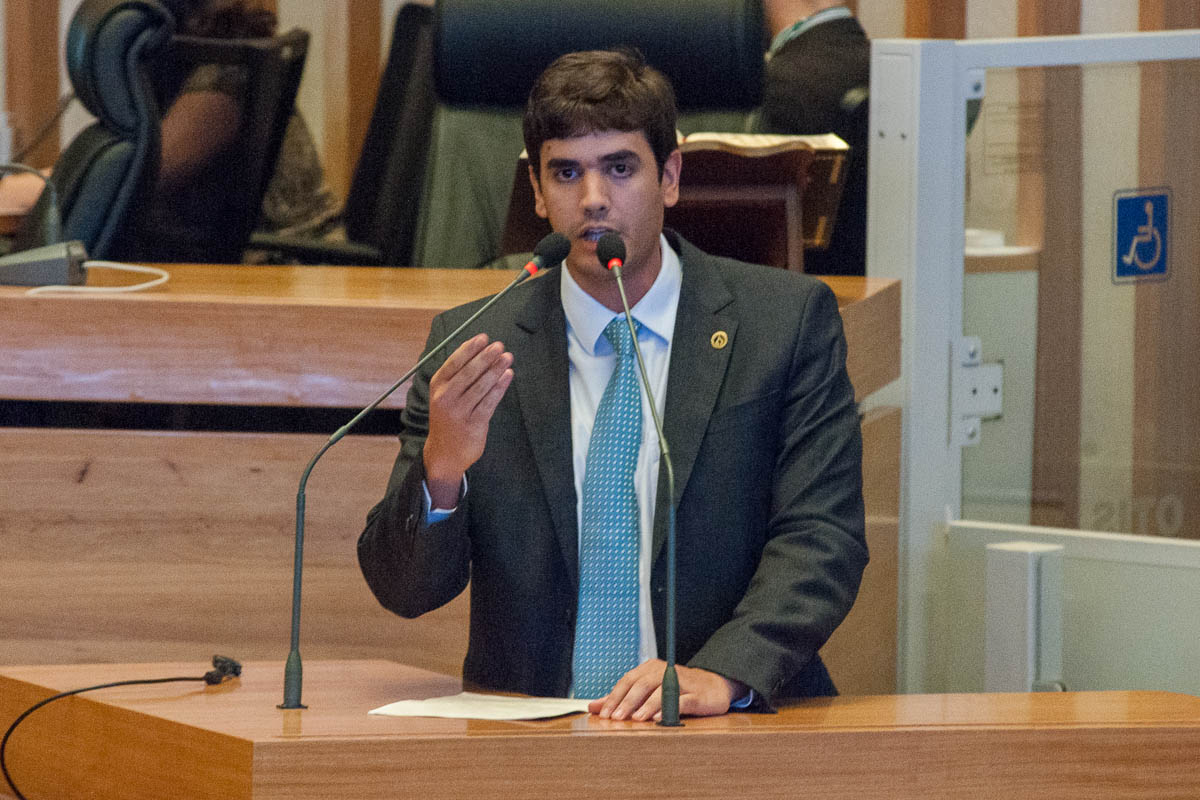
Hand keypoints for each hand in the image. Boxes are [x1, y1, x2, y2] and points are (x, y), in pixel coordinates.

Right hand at [422, 333, 513, 507]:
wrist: (444, 453)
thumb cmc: (448, 418)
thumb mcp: (444, 395)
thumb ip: (457, 376)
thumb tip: (479, 350)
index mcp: (437, 387)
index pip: (454, 363)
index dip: (469, 349)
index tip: (484, 337)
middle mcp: (446, 398)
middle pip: (469, 373)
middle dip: (486, 357)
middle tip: (500, 345)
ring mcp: (459, 412)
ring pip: (481, 386)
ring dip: (496, 369)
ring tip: (508, 357)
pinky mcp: (474, 424)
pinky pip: (490, 402)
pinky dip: (500, 387)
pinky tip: (508, 375)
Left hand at [587, 660, 745, 721]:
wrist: (714, 686)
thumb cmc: (677, 689)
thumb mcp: (648, 690)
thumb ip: (622, 698)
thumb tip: (594, 706)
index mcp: (650, 669)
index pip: (628, 680)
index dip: (614, 696)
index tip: (604, 714)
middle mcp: (664, 671)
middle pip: (641, 684)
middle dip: (626, 702)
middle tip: (616, 718)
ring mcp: (681, 682)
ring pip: (660, 691)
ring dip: (646, 706)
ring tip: (635, 719)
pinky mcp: (696, 694)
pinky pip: (681, 700)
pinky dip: (669, 708)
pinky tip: (659, 717)